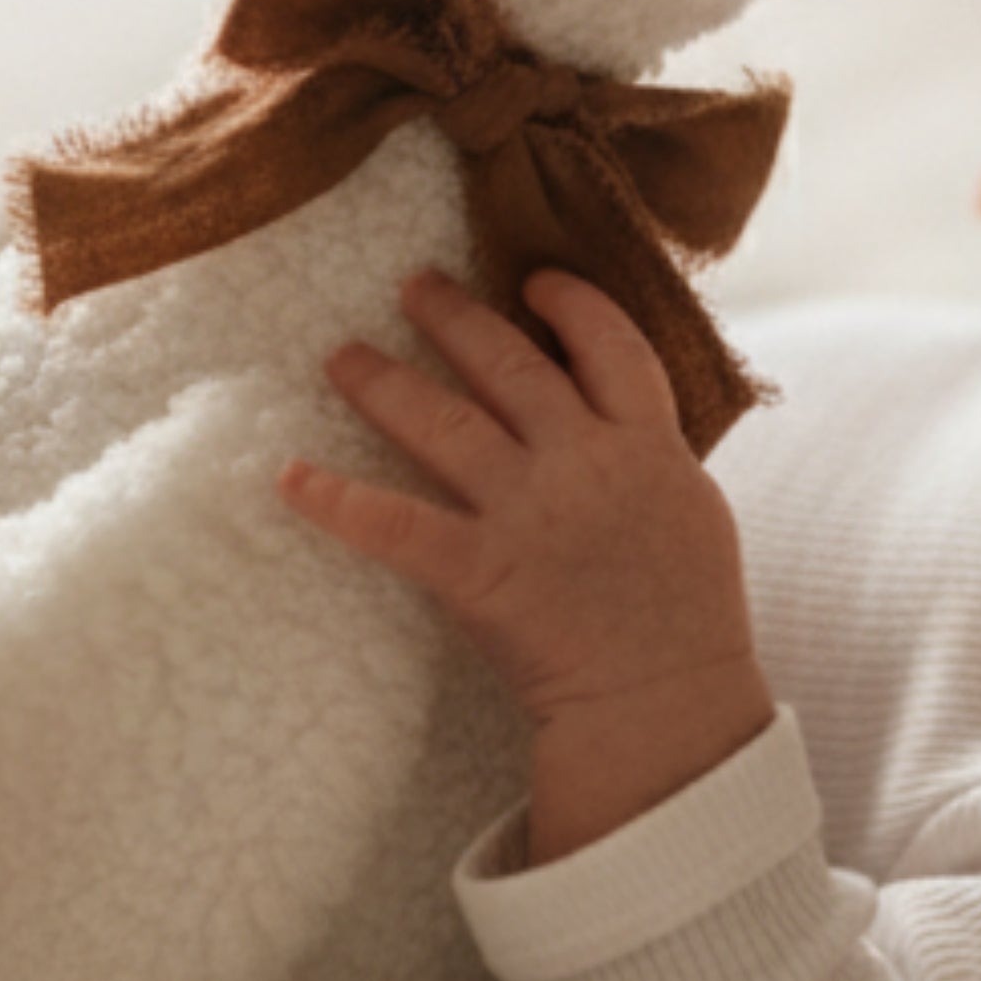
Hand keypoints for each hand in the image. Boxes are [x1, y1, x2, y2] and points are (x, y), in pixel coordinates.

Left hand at [280, 268, 771, 862]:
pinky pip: (395, 526)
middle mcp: (584, 462)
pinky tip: (289, 476)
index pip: (609, 343)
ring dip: (385, 383)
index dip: (570, 303)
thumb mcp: (691, 509)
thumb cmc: (691, 615)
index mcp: (647, 444)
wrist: (667, 701)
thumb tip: (616, 416)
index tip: (534, 279)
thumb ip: (649, 454)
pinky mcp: (480, 571)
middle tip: (410, 285)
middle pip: (510, 366)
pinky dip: (337, 501)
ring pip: (444, 425)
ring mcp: (530, 513)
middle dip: (455, 318)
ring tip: (340, 354)